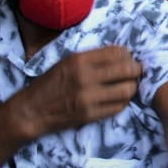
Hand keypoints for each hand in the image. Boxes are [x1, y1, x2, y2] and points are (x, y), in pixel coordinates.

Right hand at [15, 46, 140, 138]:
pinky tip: (118, 99)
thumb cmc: (49, 84)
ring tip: (128, 86)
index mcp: (79, 60)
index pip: (117, 52)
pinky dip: (123, 102)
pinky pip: (118, 107)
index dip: (128, 55)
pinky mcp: (90, 115)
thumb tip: (122, 54)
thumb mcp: (67, 62)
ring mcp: (88, 98)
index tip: (129, 58)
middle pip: (127, 70)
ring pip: (127, 90)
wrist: (30, 111)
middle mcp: (85, 77)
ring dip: (132, 87)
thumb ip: (93, 58)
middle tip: (136, 71)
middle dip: (137, 70)